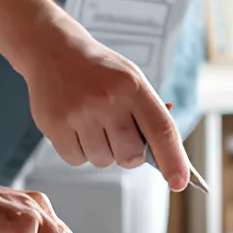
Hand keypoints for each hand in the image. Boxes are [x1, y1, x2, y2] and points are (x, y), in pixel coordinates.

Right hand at [19, 38, 190, 190]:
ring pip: (102, 161)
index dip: (173, 160)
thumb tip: (167, 160)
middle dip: (128, 154)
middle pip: (130, 156)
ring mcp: (79, 112)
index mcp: (133, 87)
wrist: (53, 51)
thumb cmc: (98, 71)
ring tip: (90, 122)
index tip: (179, 182)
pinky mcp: (55, 125)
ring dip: (100, 150)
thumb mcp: (131, 80)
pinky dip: (77, 151)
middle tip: (116, 132)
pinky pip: (76, 160)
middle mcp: (108, 99)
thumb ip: (149, 115)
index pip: (162, 131)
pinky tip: (74, 126)